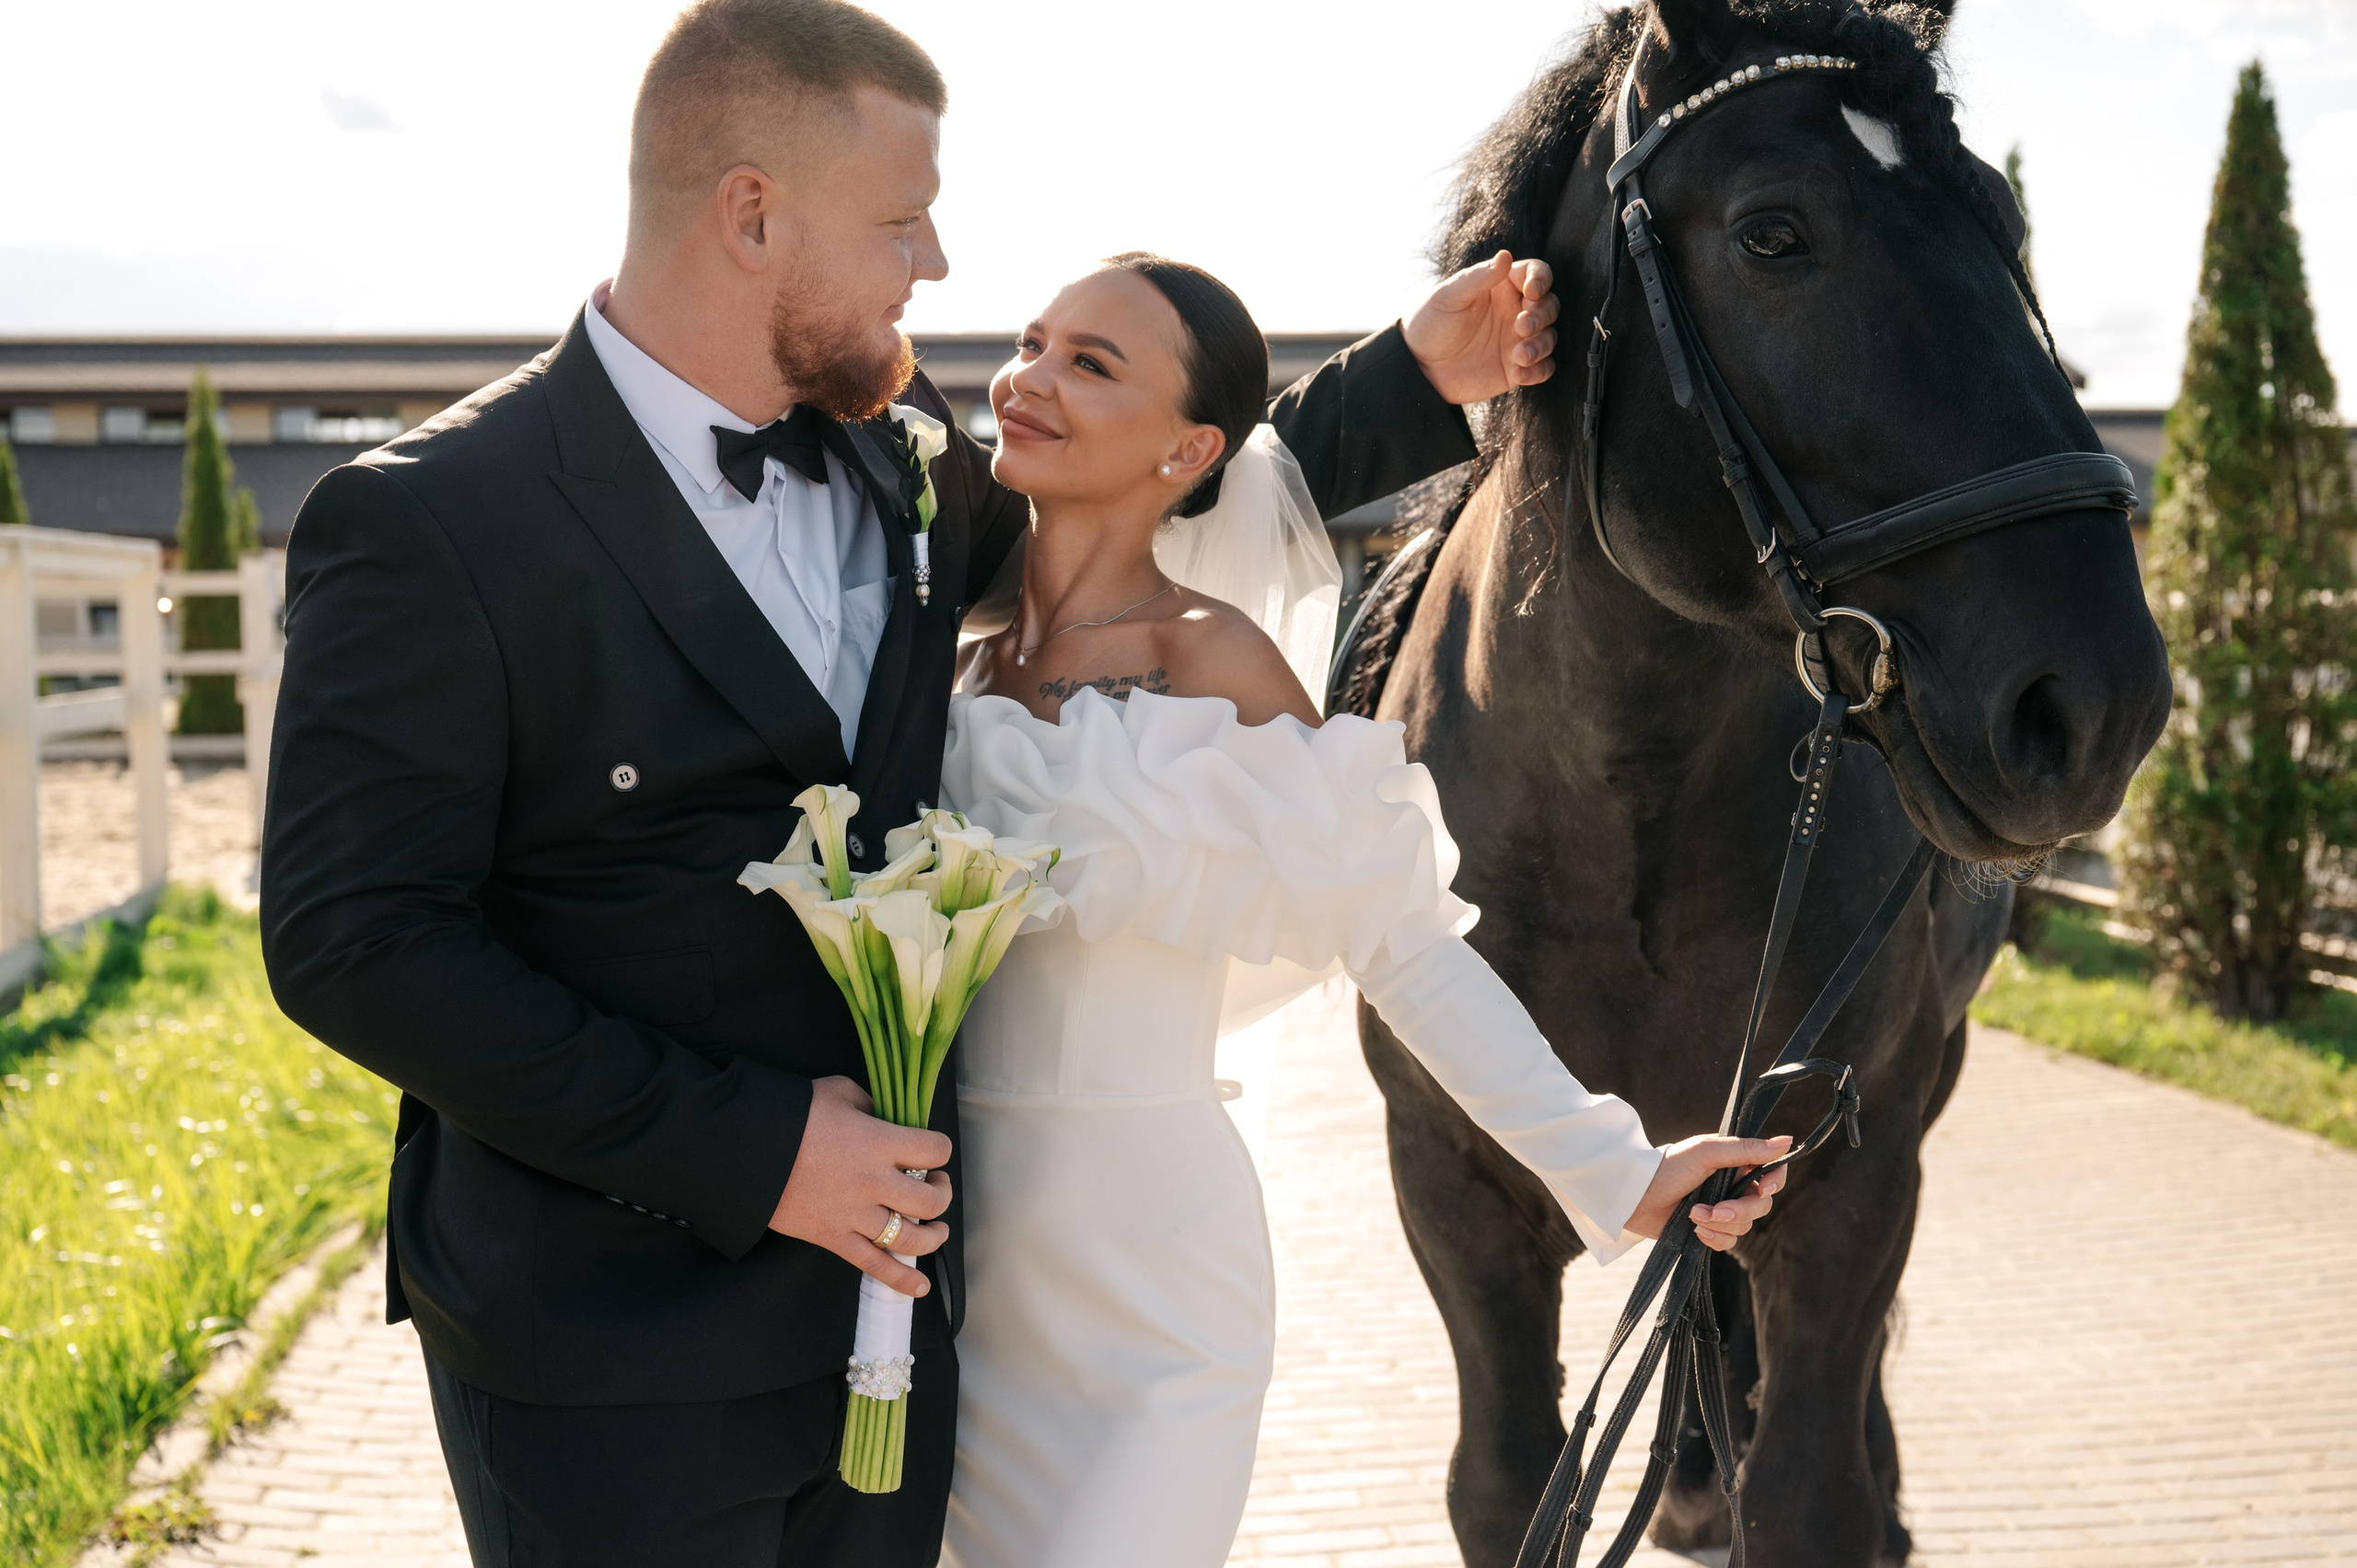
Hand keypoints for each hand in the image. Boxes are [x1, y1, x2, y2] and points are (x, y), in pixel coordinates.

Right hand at [769, 1076, 952, 1296]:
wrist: (745, 1150)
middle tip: (935, 1184)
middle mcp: (874, 1181)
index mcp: (879, 1141)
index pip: (935, 1149)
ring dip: (932, 1235)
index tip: (932, 1150)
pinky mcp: (834, 1238)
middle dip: (942, 1193)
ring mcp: (855, 1214)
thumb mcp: (838, 1092)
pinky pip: (875, 1265)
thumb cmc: (792, 1116)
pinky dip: (901, 1278)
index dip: (940, 1149)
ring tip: (935, 1228)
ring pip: (911, 1237)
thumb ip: (870, 1105)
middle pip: (930, 1200)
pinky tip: (920, 1286)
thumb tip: (885, 1119)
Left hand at [1402, 250, 1561, 403]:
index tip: (1532, 291)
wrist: (1416, 366)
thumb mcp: (1449, 297)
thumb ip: (1478, 278)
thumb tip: (1506, 256)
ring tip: (1518, 355)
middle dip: (1542, 315)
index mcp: (1501, 286)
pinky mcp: (1515, 368)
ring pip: (1549, 337)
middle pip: (1549, 306)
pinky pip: (1542, 368)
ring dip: (1541, 345)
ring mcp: (1517, 340)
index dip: (1541, 279)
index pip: (1535, 274)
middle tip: (1521, 326)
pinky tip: (1519, 373)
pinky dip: (1538, 371)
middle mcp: (1514, 310)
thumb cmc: (1429, 322)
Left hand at [1625, 1134, 1792, 1251]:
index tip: (1765, 1189)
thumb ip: (1746, 1149)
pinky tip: (1695, 1230)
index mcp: (1735, 1163)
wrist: (1634, 1197)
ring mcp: (1721, 1209)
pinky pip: (1728, 1242)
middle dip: (1739, 1210)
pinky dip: (1714, 1238)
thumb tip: (1787, 1140)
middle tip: (1715, 1209)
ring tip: (1693, 1215)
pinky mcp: (1709, 1230)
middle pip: (1760, 1205)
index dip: (1775, 1182)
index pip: (1772, 1172)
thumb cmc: (1667, 1167)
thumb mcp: (1707, 1152)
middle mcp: (1732, 1186)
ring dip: (1719, 1224)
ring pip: (1744, 1226)